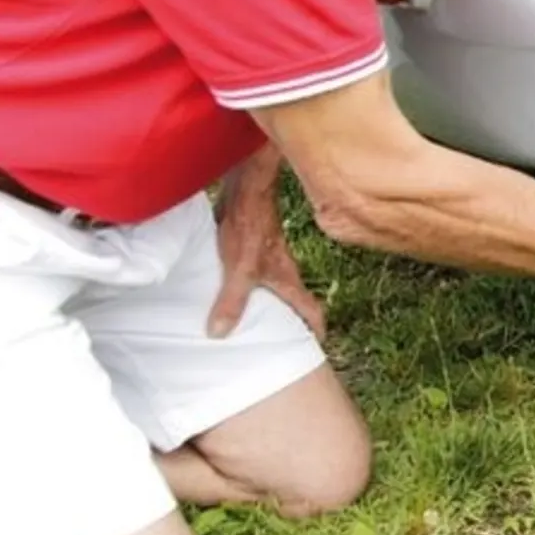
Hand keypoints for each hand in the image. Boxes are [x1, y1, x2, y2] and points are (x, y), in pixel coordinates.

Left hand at [208, 153, 326, 339]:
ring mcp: (267, 257)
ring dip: (265, 303)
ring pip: (271, 286)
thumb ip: (231, 300)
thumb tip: (218, 333)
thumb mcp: (240, 268)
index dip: (315, 331)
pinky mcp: (250, 246)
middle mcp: (282, 270)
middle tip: (278, 342)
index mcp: (288, 279)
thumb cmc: (251, 224)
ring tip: (246, 320)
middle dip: (289, 322)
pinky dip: (244, 286)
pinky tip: (222, 290)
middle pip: (293, 301)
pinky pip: (251, 273)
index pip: (311, 310)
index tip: (316, 347)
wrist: (247, 187)